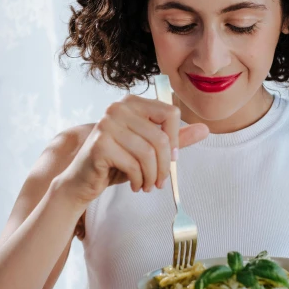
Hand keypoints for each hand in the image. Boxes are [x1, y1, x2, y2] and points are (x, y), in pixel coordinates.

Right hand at [57, 93, 208, 205]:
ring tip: (148, 185)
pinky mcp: (100, 144)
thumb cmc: (117, 162)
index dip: (175, 139)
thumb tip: (205, 129)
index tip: (171, 158)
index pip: (170, 112)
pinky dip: (139, 180)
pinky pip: (134, 165)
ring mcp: (107, 124)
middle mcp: (118, 108)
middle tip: (160, 182)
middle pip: (160, 137)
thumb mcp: (149, 149)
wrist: (83, 180)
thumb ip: (175, 138)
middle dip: (164, 166)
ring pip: (148, 153)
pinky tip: (135, 185)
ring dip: (152, 176)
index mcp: (132, 102)